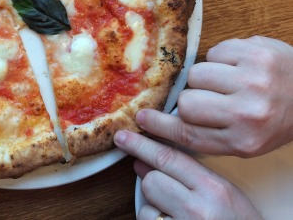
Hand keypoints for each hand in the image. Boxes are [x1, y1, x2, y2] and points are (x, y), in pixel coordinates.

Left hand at [114, 130, 262, 219]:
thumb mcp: (226, 193)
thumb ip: (191, 173)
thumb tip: (146, 161)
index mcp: (214, 188)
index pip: (169, 158)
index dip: (141, 145)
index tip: (124, 137)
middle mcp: (198, 208)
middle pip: (152, 180)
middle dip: (152, 181)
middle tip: (154, 180)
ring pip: (146, 207)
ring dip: (153, 208)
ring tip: (173, 213)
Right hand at [136, 36, 292, 156]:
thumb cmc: (277, 119)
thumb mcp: (247, 141)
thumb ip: (209, 135)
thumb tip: (164, 121)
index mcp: (244, 140)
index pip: (189, 135)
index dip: (160, 126)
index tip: (142, 118)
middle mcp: (248, 112)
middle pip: (187, 103)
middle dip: (192, 99)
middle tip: (209, 98)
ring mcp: (252, 80)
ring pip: (196, 74)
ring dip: (205, 77)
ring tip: (226, 80)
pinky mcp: (255, 53)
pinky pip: (213, 52)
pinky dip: (221, 59)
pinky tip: (238, 66)